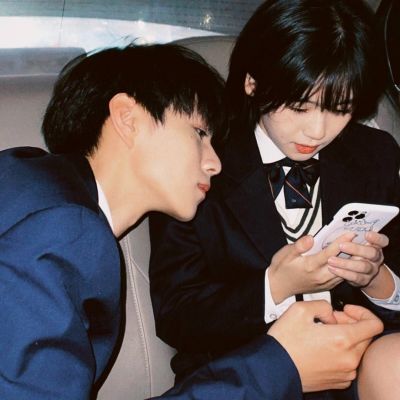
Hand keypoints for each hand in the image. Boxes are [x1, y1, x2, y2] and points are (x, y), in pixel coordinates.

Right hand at [268, 233, 353, 302]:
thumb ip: (299, 246)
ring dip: (353, 261)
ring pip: (344, 271)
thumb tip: (311, 238)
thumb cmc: (281, 269)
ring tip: (361, 250)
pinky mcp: (326, 287)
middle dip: (353, 251)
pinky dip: (348, 269)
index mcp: (310, 266)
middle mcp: (320, 276)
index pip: (330, 253)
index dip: (341, 242)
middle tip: (362, 241)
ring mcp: (324, 283)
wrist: (278, 287)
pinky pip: (341, 277)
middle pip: (342, 263)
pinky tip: (351, 261)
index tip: (350, 233)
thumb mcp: (285, 254)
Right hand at [268, 301, 383, 392]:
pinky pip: (349, 363)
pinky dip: (341, 353)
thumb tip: (330, 314)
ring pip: (357, 350)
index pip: (374, 325)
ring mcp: (345, 372)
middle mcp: (348, 359)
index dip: (362, 312)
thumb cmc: (284, 341)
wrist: (274, 368)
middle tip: (330, 319)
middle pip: (366, 336)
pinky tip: (322, 348)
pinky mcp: (338, 381)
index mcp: (342, 339)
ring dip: (346, 338)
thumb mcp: (299, 309)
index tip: (346, 310)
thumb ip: (322, 304)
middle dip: (350, 324)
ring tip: (323, 333)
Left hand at [327, 231, 390, 291]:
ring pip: (363, 266)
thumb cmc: (352, 252)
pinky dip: (343, 272)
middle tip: (341, 246)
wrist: (357, 271)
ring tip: (331, 260)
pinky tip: (333, 268)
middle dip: (356, 249)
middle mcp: (376, 257)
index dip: (376, 237)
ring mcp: (371, 269)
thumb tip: (343, 232)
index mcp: (375, 245)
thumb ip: (348, 238)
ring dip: (345, 263)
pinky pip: (355, 277)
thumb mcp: (352, 243)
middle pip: (372, 253)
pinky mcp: (364, 280)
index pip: (382, 240)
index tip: (366, 234)